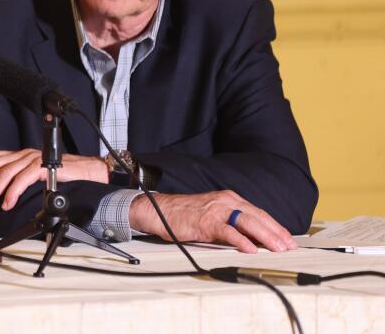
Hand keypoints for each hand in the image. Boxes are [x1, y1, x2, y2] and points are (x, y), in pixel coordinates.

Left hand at [0, 149, 107, 212]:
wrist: (86, 171)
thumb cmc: (62, 173)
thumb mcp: (34, 174)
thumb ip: (19, 178)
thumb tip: (1, 191)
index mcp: (19, 155)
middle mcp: (23, 154)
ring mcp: (32, 160)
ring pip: (5, 174)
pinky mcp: (42, 167)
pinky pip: (22, 179)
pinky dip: (12, 193)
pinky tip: (7, 203)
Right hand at [129, 190, 296, 253]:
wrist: (159, 211)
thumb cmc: (185, 215)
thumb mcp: (213, 215)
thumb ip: (232, 223)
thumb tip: (254, 239)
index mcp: (229, 199)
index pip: (259, 213)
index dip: (275, 227)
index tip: (288, 239)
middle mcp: (226, 201)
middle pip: (257, 217)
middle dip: (276, 232)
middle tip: (290, 246)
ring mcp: (216, 210)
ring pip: (247, 222)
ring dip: (266, 236)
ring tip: (278, 248)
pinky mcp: (206, 221)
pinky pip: (228, 231)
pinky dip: (241, 240)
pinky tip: (251, 249)